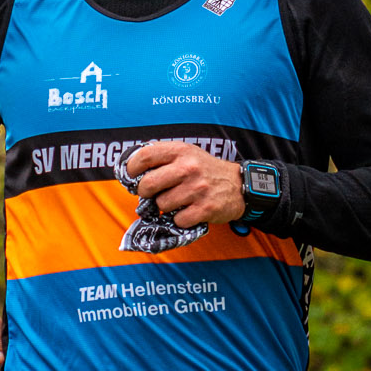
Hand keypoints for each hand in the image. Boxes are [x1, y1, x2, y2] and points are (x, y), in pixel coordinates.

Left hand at [124, 141, 244, 229]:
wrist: (238, 185)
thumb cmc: (205, 170)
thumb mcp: (187, 155)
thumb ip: (163, 159)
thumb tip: (132, 173)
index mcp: (181, 151)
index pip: (145, 156)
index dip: (132, 168)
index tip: (132, 176)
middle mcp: (189, 168)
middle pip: (148, 184)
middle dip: (145, 192)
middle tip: (153, 193)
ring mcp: (197, 189)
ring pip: (161, 204)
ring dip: (165, 206)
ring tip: (178, 200)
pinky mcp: (205, 208)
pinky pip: (178, 219)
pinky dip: (181, 219)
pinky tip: (190, 210)